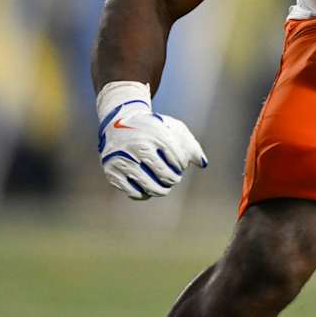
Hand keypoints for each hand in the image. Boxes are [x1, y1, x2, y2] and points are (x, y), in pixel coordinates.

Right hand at [97, 82, 207, 200]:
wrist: (117, 122)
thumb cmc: (152, 128)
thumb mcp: (173, 128)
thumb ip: (191, 145)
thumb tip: (203, 164)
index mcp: (156, 134)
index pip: (179, 161)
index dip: (181, 165)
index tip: (178, 162)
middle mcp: (139, 147)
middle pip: (167, 177)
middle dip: (173, 179)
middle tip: (172, 176)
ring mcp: (123, 160)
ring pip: (151, 188)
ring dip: (161, 189)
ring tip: (163, 185)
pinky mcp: (112, 171)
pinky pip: (134, 193)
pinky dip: (143, 194)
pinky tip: (146, 186)